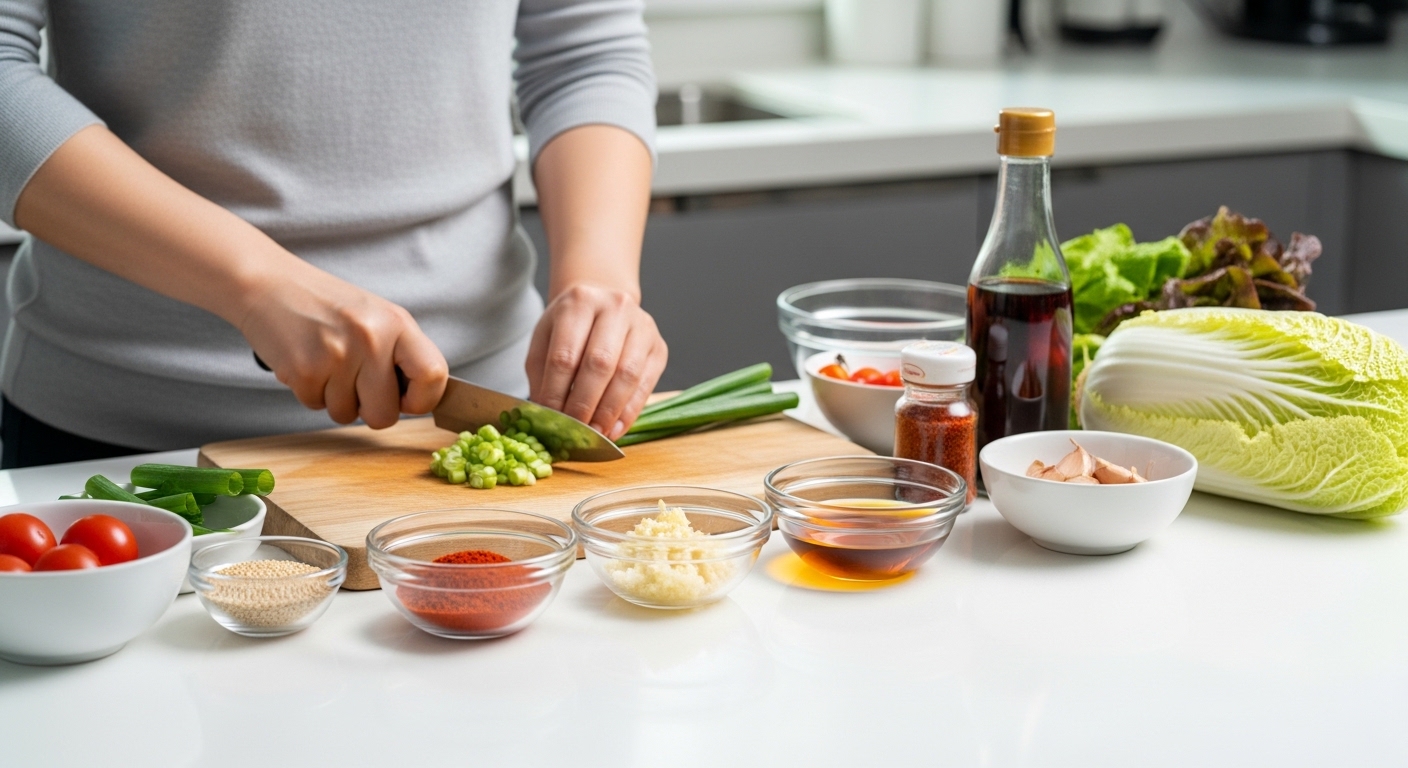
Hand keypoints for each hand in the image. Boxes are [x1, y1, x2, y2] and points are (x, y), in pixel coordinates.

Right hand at [238, 266, 448, 428]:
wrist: (268, 284)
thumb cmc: (325, 305)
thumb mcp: (375, 316)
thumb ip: (400, 353)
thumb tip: (422, 399)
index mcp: (397, 322)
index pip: (434, 375)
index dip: (423, 399)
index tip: (407, 400)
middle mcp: (371, 338)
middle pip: (386, 414)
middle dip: (370, 409)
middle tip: (356, 383)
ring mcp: (337, 355)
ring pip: (347, 415)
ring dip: (335, 398)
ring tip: (326, 363)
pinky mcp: (304, 370)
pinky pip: (316, 407)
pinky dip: (310, 392)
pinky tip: (306, 362)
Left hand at [526, 283, 667, 439]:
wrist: (603, 304)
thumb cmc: (571, 327)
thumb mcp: (545, 339)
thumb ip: (543, 374)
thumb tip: (547, 414)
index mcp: (579, 302)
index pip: (565, 355)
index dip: (556, 392)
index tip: (550, 418)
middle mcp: (615, 308)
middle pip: (599, 363)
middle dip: (584, 404)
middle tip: (574, 430)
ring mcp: (643, 326)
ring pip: (627, 375)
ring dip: (608, 411)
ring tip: (594, 433)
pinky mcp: (659, 347)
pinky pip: (646, 385)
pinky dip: (629, 412)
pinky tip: (614, 429)